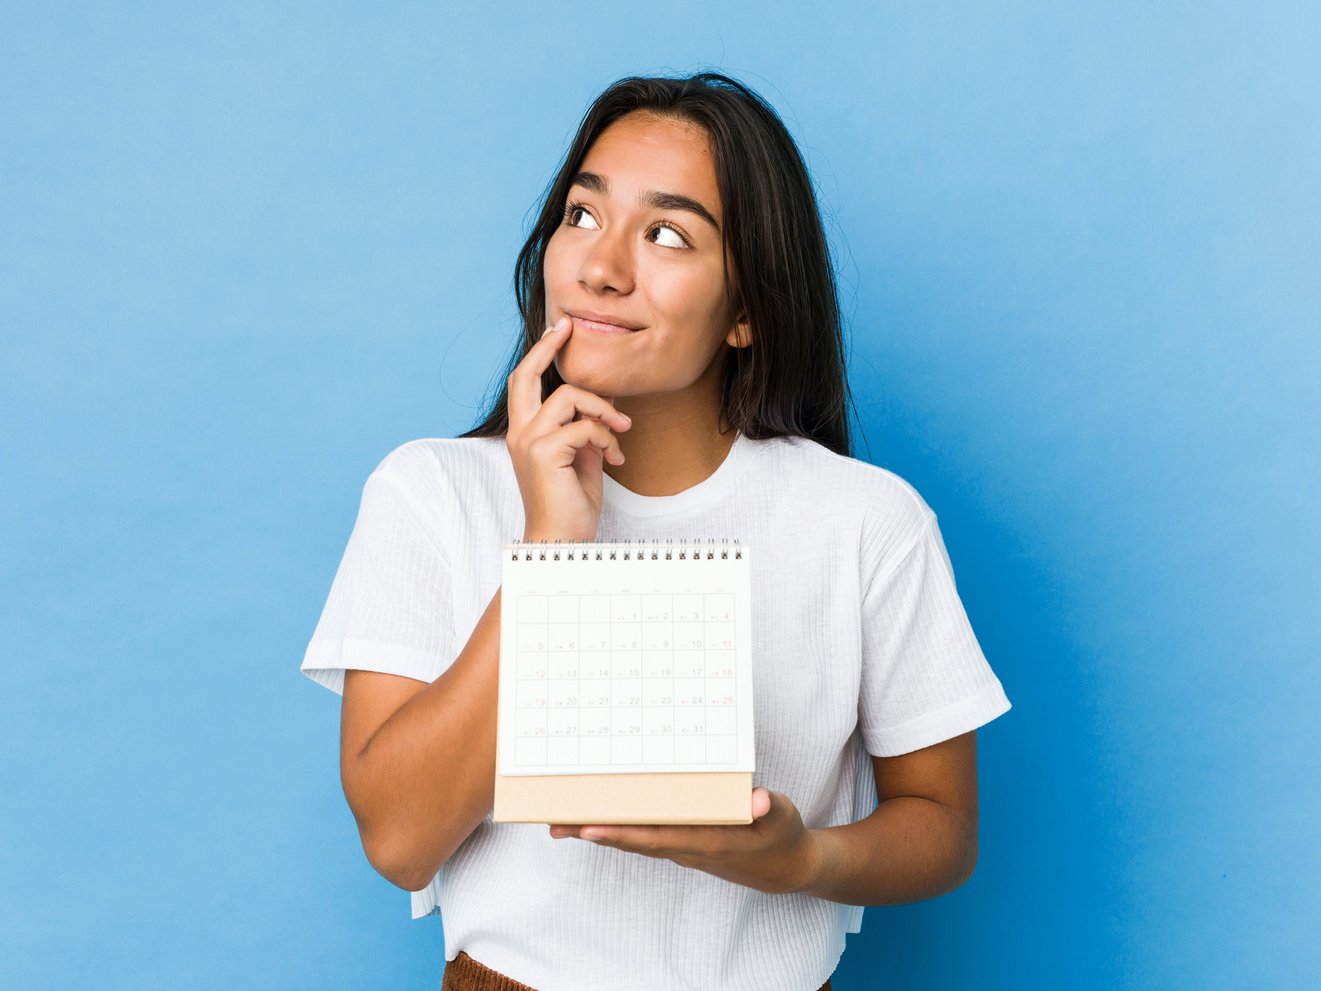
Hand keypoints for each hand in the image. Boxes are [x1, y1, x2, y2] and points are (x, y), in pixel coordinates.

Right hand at [506, 317, 631, 542]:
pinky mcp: (544, 454)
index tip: (561, 329)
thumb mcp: (582, 455)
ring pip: (568, 398)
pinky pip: (584, 427)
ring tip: (621, 431)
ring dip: (604, 410)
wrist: (562, 539)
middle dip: (548, 347)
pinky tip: (616, 458)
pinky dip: (607, 438)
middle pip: (526, 375)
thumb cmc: (571, 501)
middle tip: (570, 328)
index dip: (541, 352)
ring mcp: (529, 442)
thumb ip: (586, 425)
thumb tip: (607, 397)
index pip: (525, 381)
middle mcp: (519, 432)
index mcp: (524, 431)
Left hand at [548, 788, 822, 894]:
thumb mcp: (783, 817)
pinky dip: (618, 829)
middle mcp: (687, 848)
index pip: (656, 838)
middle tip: (555, 825)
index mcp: (707, 841)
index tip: (590, 828)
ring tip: (561, 824)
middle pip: (633, 841)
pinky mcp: (682, 843)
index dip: (622, 834)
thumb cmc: (782, 836)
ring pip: (634, 839)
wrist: (785, 868)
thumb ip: (770, 807)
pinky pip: (643, 836)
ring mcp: (682, 847)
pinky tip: (598, 821)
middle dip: (594, 833)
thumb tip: (758, 799)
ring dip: (599, 832)